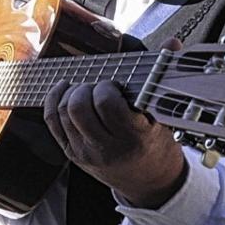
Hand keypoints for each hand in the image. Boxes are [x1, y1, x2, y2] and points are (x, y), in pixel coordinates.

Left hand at [42, 81, 185, 208]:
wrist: (149, 181)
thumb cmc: (156, 144)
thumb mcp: (164, 116)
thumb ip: (162, 78)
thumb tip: (173, 44)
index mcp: (134, 137)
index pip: (107, 104)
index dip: (107, 87)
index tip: (115, 85)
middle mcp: (107, 148)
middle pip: (79, 107)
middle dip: (86, 88)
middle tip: (99, 87)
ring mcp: (85, 152)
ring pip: (63, 113)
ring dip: (71, 93)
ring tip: (86, 89)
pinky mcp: (71, 153)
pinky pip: (52, 122)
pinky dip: (53, 100)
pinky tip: (64, 89)